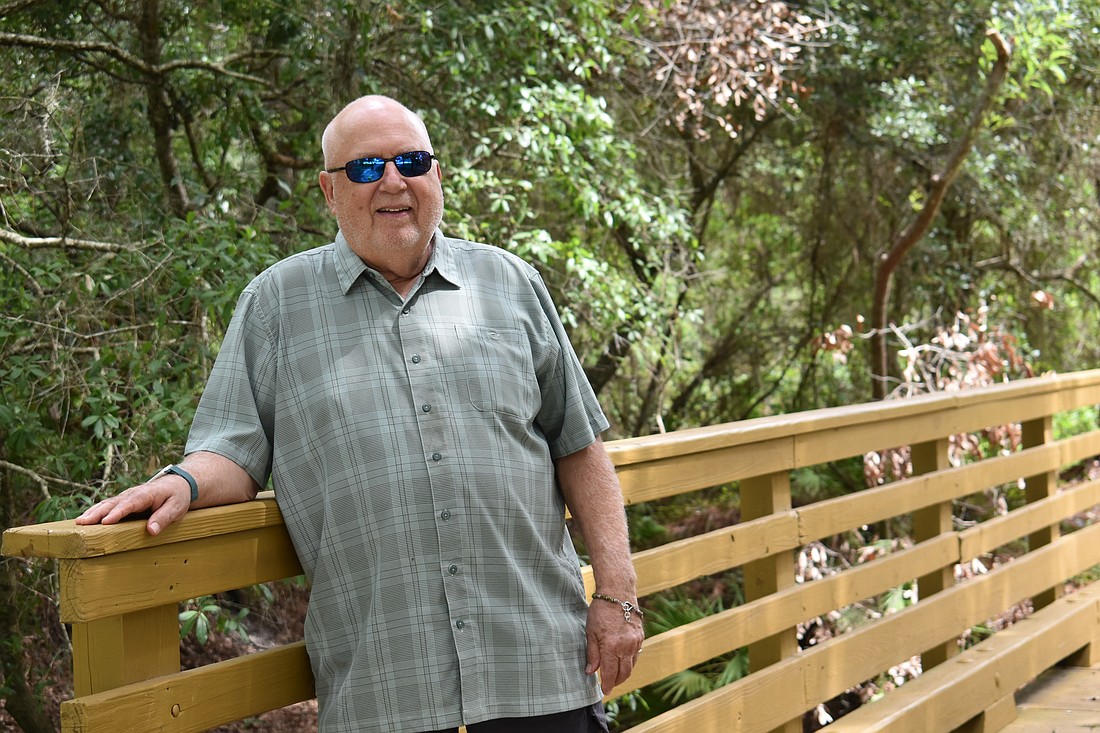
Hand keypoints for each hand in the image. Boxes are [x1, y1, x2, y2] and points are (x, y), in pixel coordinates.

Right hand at [75, 474, 191, 535]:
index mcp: (146, 494)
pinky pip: (108, 506)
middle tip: (82, 522)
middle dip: (97, 513)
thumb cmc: (177, 496)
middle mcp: (133, 494)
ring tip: (79, 522)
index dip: (117, 513)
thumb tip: (151, 530)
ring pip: (107, 504)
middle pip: (113, 503)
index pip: (130, 504)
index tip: (106, 521)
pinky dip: (96, 511)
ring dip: (92, 512)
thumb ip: (164, 517)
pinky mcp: (123, 502)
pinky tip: (85, 520)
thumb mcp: (176, 507)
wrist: (178, 484)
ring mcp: (126, 497)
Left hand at [585, 595, 644, 694]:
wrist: (619, 592)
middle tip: (609, 684)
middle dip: (616, 681)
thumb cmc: (601, 610)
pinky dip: (629, 661)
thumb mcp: (590, 631)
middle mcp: (626, 646)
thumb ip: (592, 653)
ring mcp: (635, 642)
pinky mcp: (640, 637)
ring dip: (624, 673)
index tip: (604, 690)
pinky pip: (636, 655)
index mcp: (611, 646)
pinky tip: (622, 661)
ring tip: (615, 675)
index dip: (607, 684)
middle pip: (624, 673)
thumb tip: (591, 671)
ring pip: (632, 665)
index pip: (610, 673)